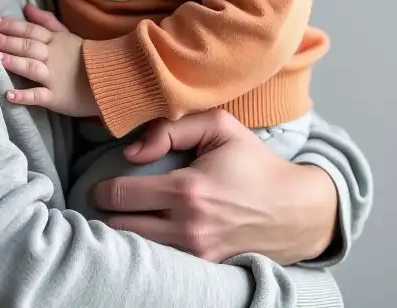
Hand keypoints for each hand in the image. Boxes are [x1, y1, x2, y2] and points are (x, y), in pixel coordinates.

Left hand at [0, 5, 98, 116]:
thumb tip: (26, 7)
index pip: (30, 30)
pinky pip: (39, 96)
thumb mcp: (67, 34)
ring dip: (16, 63)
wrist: (109, 79)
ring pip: (32, 68)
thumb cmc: (84, 56)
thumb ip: (46, 21)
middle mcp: (52, 57)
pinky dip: (25, 96)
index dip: (11, 24)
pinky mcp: (56, 98)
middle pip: (28, 46)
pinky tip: (9, 95)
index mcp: (54, 41)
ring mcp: (53, 78)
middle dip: (8, 41)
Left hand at [91, 109, 337, 263]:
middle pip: (121, 228)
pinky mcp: (207, 270)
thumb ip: (170, 128)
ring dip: (125, 233)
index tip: (98, 185)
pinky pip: (163, 262)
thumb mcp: (219, 126)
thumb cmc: (255, 163)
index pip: (120, 196)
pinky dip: (150, 249)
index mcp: (187, 190)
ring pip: (138, 249)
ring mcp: (198, 254)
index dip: (102, 189)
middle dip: (107, 213)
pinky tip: (148, 232)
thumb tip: (131, 152)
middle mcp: (189, 227)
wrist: (298, 210)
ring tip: (124, 216)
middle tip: (104, 201)